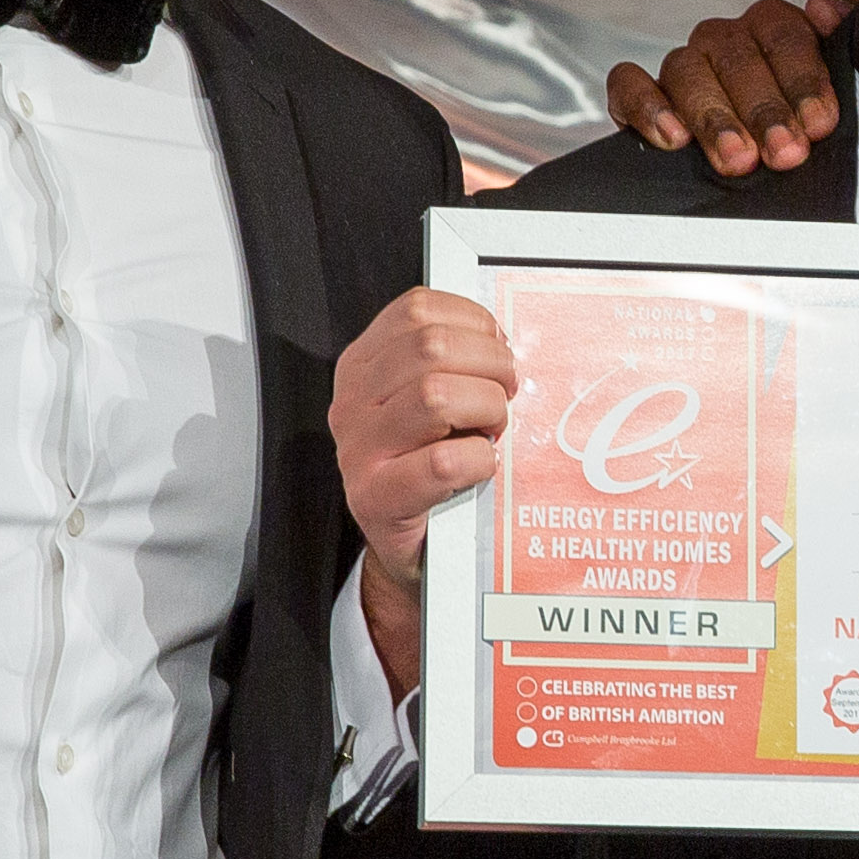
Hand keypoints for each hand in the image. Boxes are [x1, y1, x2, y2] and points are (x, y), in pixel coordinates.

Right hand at [329, 289, 521, 694]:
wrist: (414, 549)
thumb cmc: (432, 468)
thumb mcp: (432, 403)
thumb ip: (455, 362)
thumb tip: (504, 340)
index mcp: (363, 366)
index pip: (417, 310)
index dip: (474, 322)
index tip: (497, 348)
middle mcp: (351, 402)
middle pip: (431, 346)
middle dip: (489, 365)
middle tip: (507, 393)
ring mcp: (358, 451)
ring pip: (435, 396)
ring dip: (487, 410)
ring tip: (492, 430)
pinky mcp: (375, 498)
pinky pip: (444, 462)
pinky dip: (479, 460)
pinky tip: (481, 467)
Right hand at [602, 0, 853, 177]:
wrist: (770, 171)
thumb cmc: (812, 127)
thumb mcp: (849, 83)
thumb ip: (851, 37)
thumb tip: (827, 10)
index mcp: (774, 28)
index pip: (784, 34)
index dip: (802, 77)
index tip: (820, 123)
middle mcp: (726, 40)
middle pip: (735, 56)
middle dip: (764, 109)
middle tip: (786, 154)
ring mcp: (684, 66)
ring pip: (686, 68)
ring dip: (714, 116)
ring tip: (738, 159)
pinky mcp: (639, 96)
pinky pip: (627, 83)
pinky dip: (645, 105)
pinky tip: (672, 138)